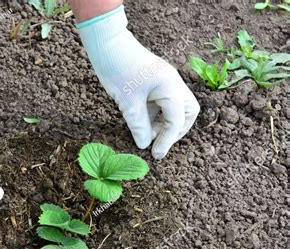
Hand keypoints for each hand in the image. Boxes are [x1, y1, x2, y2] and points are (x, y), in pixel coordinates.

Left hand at [77, 5, 199, 158]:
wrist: (107, 46)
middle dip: (175, 131)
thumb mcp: (128, 103)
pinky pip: (162, 104)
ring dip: (164, 125)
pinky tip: (141, 125)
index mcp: (171, 87)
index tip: (155, 155)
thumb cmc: (118, 70)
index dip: (167, 140)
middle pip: (187, 113)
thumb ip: (139, 126)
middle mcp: (173, 84)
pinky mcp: (155, 84)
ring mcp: (166, 83)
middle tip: (159, 145)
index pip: (177, 120)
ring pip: (175, 110)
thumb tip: (145, 146)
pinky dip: (155, 117)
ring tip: (146, 136)